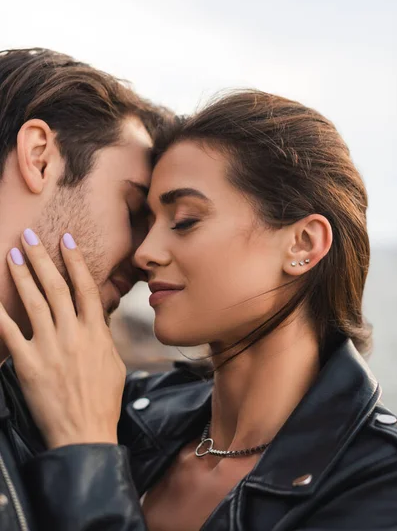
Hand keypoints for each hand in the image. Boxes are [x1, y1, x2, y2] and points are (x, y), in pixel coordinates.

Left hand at [0, 230, 125, 448]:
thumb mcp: (113, 361)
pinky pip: (9, 333)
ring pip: (34, 302)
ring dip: (23, 276)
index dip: (75, 261)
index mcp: (95, 332)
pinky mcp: (27, 364)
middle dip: (42, 259)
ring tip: (13, 255)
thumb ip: (101, 334)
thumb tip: (93, 315)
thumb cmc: (102, 399)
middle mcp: (72, 334)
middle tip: (29, 237)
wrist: (85, 433)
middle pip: (56, 287)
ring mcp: (49, 347)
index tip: (65, 240)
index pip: (85, 287)